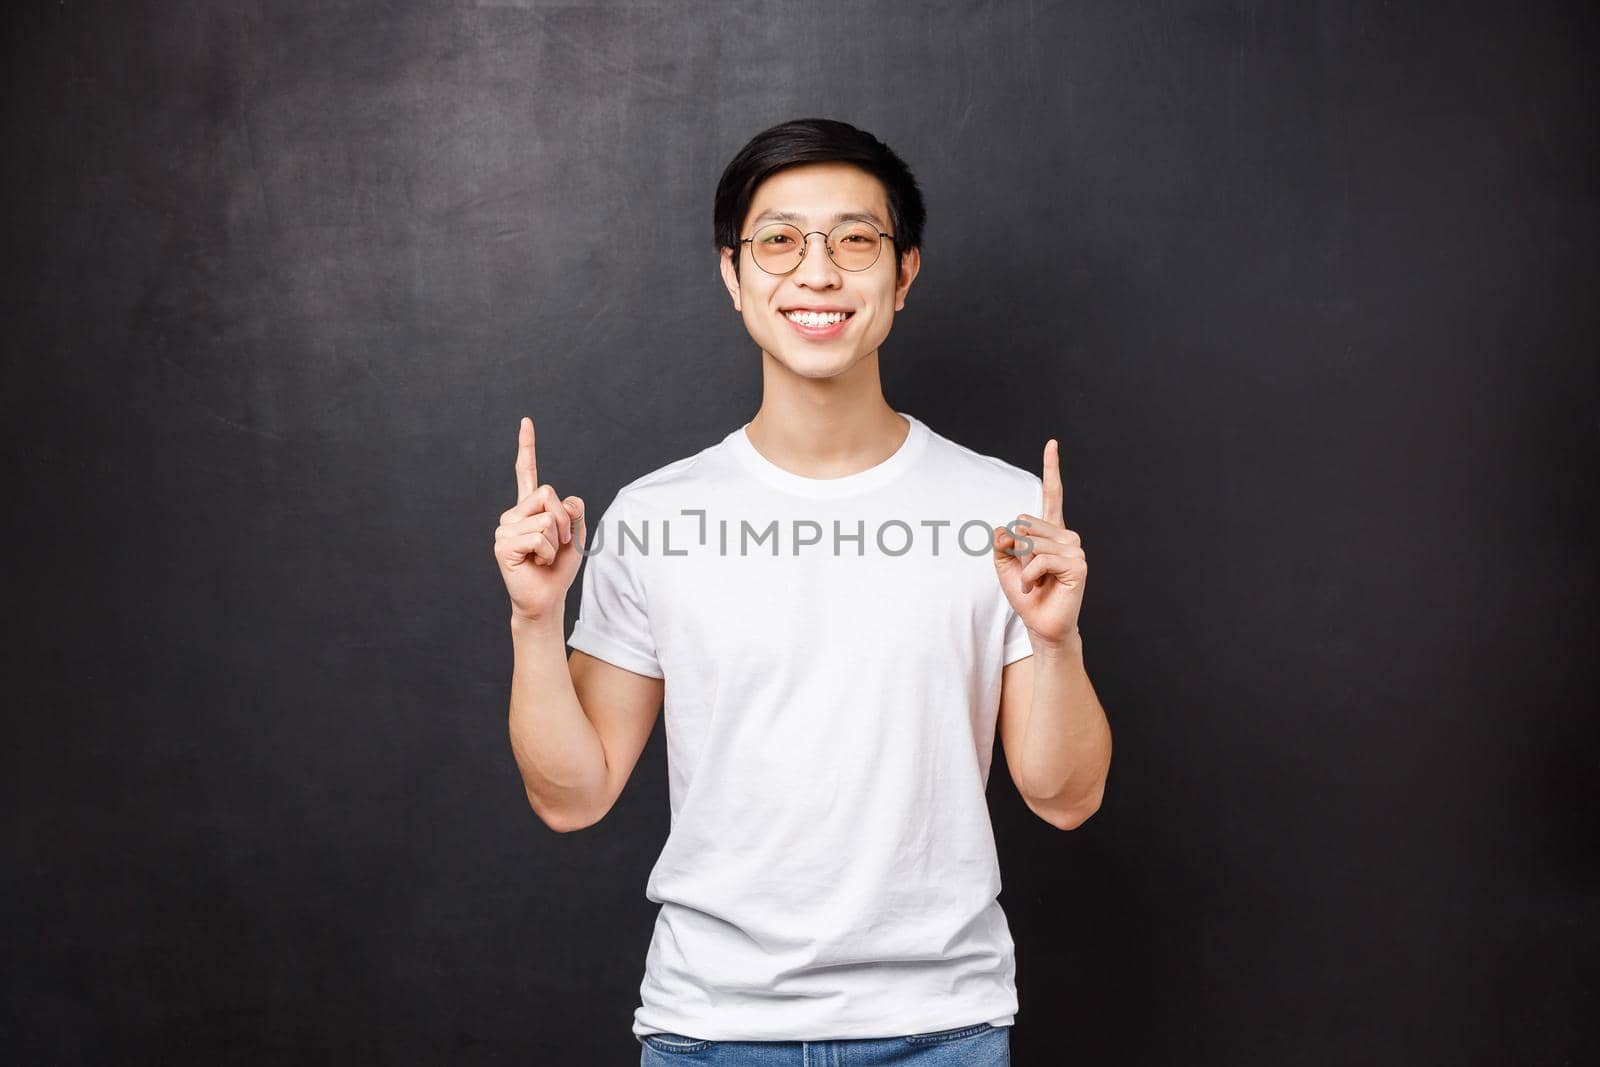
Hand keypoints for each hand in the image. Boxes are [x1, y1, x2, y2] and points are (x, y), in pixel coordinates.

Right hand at [494, 417, 585, 622]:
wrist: (546, 599)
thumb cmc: (559, 569)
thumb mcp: (575, 535)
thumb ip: (574, 512)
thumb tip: (562, 501)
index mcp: (529, 509)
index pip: (527, 473)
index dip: (527, 447)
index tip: (526, 421)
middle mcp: (513, 514)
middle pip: (549, 494)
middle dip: (564, 521)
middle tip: (556, 544)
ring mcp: (505, 529)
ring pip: (547, 518)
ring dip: (556, 541)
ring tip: (543, 556)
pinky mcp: (503, 545)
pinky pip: (539, 536)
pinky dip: (547, 552)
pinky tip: (536, 562)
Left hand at [992, 438, 1085, 649]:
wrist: (1040, 624)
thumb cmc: (1026, 594)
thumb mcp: (1004, 565)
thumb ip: (1001, 543)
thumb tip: (1005, 530)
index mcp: (1050, 531)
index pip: (1052, 494)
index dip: (1052, 469)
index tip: (1052, 444)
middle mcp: (1066, 536)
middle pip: (1025, 523)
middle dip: (1016, 550)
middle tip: (1027, 572)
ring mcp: (1075, 550)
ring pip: (1032, 542)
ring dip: (1024, 566)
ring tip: (1034, 582)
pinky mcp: (1078, 566)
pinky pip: (1041, 559)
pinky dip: (1030, 576)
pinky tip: (1036, 587)